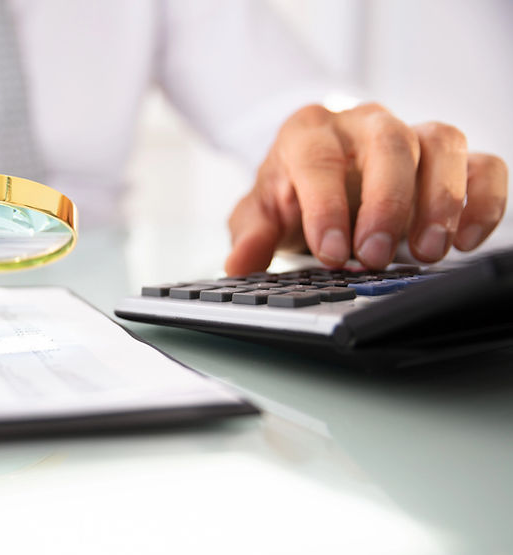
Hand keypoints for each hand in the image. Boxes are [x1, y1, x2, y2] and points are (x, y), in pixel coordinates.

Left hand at [225, 103, 507, 274]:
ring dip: (441, 201)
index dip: (327, 208)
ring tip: (427, 253)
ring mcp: (411, 135)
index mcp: (309, 131)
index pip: (319, 160)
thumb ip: (250, 234)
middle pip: (389, 144)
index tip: (331, 253)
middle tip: (374, 258)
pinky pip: (483, 165)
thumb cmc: (290, 191)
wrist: (316, 174)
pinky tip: (466, 240)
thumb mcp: (259, 212)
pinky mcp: (447, 158)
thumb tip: (239, 263)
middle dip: (385, 205)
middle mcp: (364, 123)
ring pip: (442, 144)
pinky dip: (484, 200)